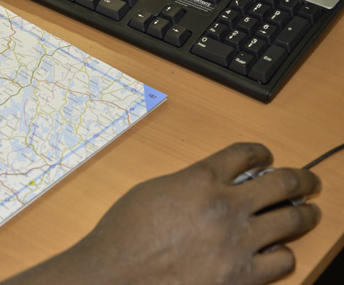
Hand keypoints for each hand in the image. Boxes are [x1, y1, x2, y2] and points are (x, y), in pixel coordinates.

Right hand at [0, 143, 320, 284]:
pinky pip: (283, 260)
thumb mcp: (154, 190)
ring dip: (304, 213)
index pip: (245, 154)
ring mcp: (237, 242)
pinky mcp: (240, 276)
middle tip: (307, 180)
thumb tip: (211, 184)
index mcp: (200, 179)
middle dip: (301, 179)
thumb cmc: (125, 232)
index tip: (265, 156)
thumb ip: (189, 183)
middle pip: (283, 182)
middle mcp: (225, 206)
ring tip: (308, 213)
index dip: (261, 152)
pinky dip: (283, 253)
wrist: (116, 273)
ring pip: (292, 220)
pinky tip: (277, 250)